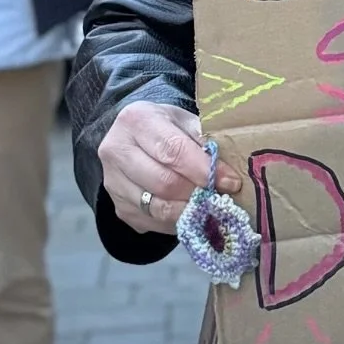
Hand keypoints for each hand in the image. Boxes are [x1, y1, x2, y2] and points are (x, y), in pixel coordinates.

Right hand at [100, 102, 241, 235]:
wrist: (133, 138)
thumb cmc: (167, 127)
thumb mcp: (186, 122)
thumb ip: (205, 142)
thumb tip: (228, 174)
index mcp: (136, 121)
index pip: (172, 150)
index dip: (203, 170)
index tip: (230, 182)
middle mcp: (116, 151)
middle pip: (163, 182)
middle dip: (198, 192)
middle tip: (222, 196)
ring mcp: (113, 183)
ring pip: (158, 208)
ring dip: (190, 210)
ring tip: (211, 206)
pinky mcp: (120, 208)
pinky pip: (153, 222)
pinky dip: (178, 221)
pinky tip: (193, 212)